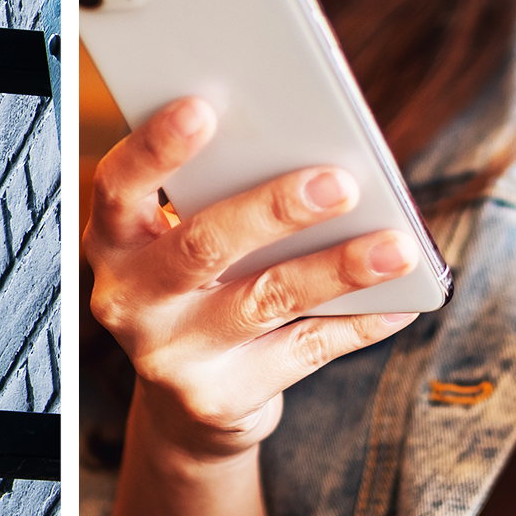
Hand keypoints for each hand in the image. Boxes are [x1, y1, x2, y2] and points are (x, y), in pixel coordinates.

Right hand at [83, 97, 418, 459]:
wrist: (187, 407)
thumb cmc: (196, 293)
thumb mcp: (180, 243)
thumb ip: (218, 198)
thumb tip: (311, 152)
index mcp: (115, 241)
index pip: (119, 185)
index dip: (155, 147)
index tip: (203, 107)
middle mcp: (130, 299)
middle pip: (202, 245)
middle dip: (273, 210)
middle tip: (339, 182)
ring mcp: (171, 354)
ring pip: (263, 299)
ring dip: (337, 268)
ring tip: (396, 245)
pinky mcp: (219, 398)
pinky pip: (302, 352)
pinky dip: (357, 324)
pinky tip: (400, 300)